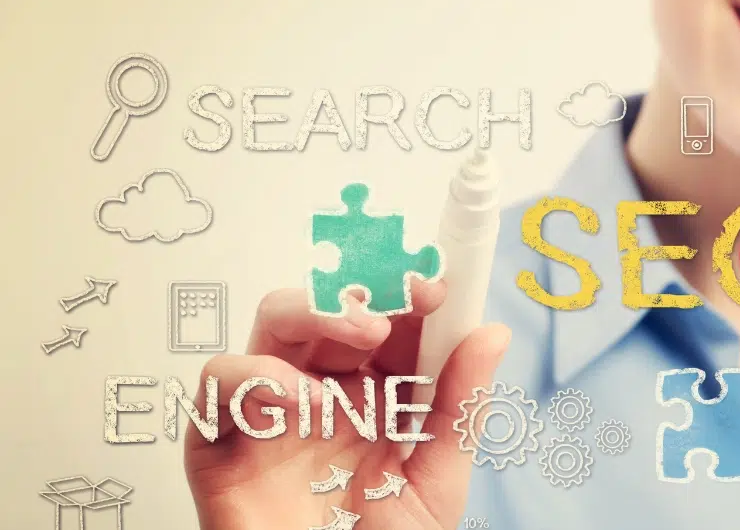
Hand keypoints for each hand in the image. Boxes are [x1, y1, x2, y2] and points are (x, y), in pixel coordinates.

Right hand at [184, 280, 510, 529]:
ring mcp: (270, 413)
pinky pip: (220, 380)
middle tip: (397, 304)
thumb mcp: (436, 479)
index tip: (436, 286)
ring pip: (274, 323)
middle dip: (363, 293)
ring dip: (316, 311)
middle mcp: (322, 394)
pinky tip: (304, 399)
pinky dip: (258, 373)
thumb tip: (492, 334)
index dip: (408, 295)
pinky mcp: (221, 442)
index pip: (388, 322)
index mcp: (376, 397)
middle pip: (328, 309)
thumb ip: (461, 406)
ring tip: (362, 334)